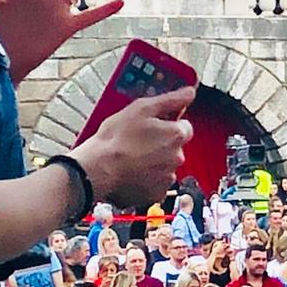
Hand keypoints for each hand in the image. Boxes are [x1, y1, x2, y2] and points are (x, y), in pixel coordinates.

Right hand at [73, 88, 194, 207]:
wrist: (97, 170)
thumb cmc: (116, 139)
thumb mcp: (142, 108)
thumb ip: (171, 100)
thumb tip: (189, 92)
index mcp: (176, 135)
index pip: (184, 127)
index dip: (168, 124)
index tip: (154, 125)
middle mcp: (176, 158)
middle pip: (174, 147)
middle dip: (160, 144)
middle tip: (137, 140)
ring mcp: (166, 178)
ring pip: (164, 165)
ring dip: (153, 161)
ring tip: (131, 157)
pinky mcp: (155, 193)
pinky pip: (155, 183)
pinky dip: (146, 179)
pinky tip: (131, 171)